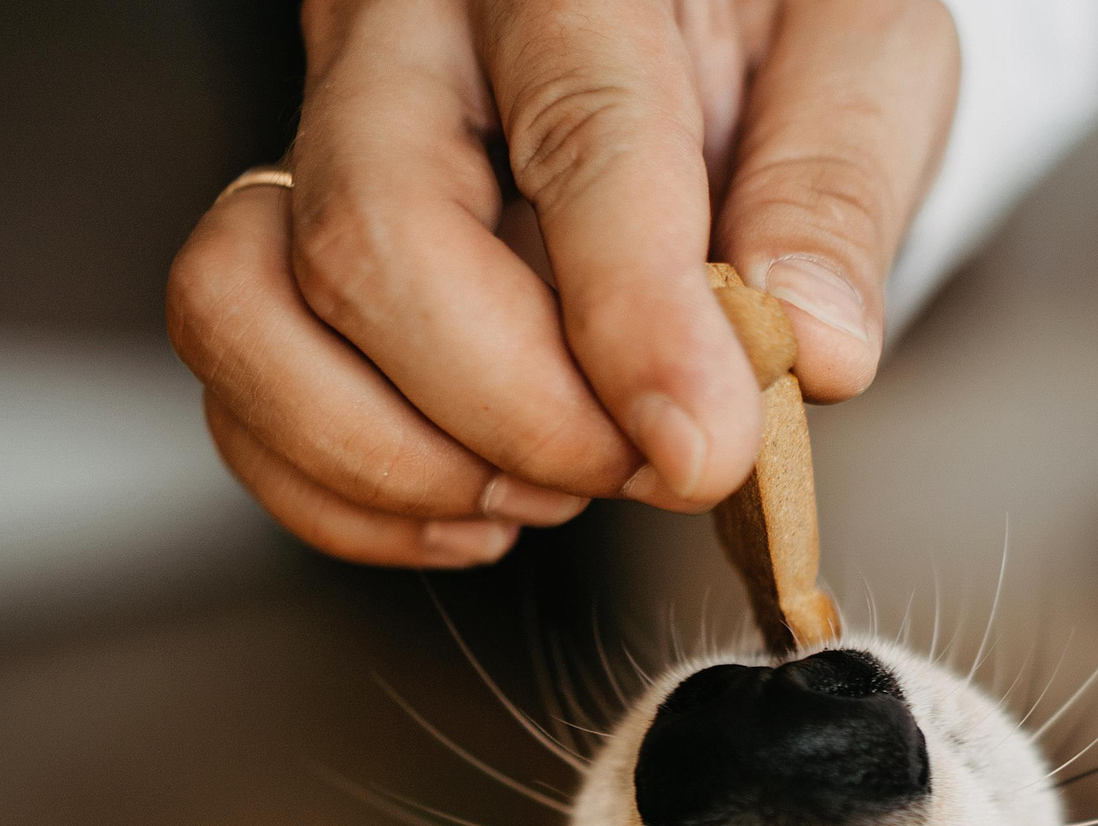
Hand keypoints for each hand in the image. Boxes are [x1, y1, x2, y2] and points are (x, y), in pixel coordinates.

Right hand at [166, 0, 959, 567]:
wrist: (697, 19)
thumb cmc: (774, 23)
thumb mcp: (862, 52)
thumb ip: (836, 188)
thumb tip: (811, 349)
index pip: (578, 139)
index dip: (634, 322)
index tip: (700, 448)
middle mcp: (406, 37)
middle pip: (374, 238)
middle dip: (517, 414)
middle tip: (645, 468)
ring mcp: (318, 139)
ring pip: (247, 308)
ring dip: (402, 458)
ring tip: (553, 485)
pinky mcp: (282, 242)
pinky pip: (235, 384)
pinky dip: (345, 494)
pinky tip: (480, 505)